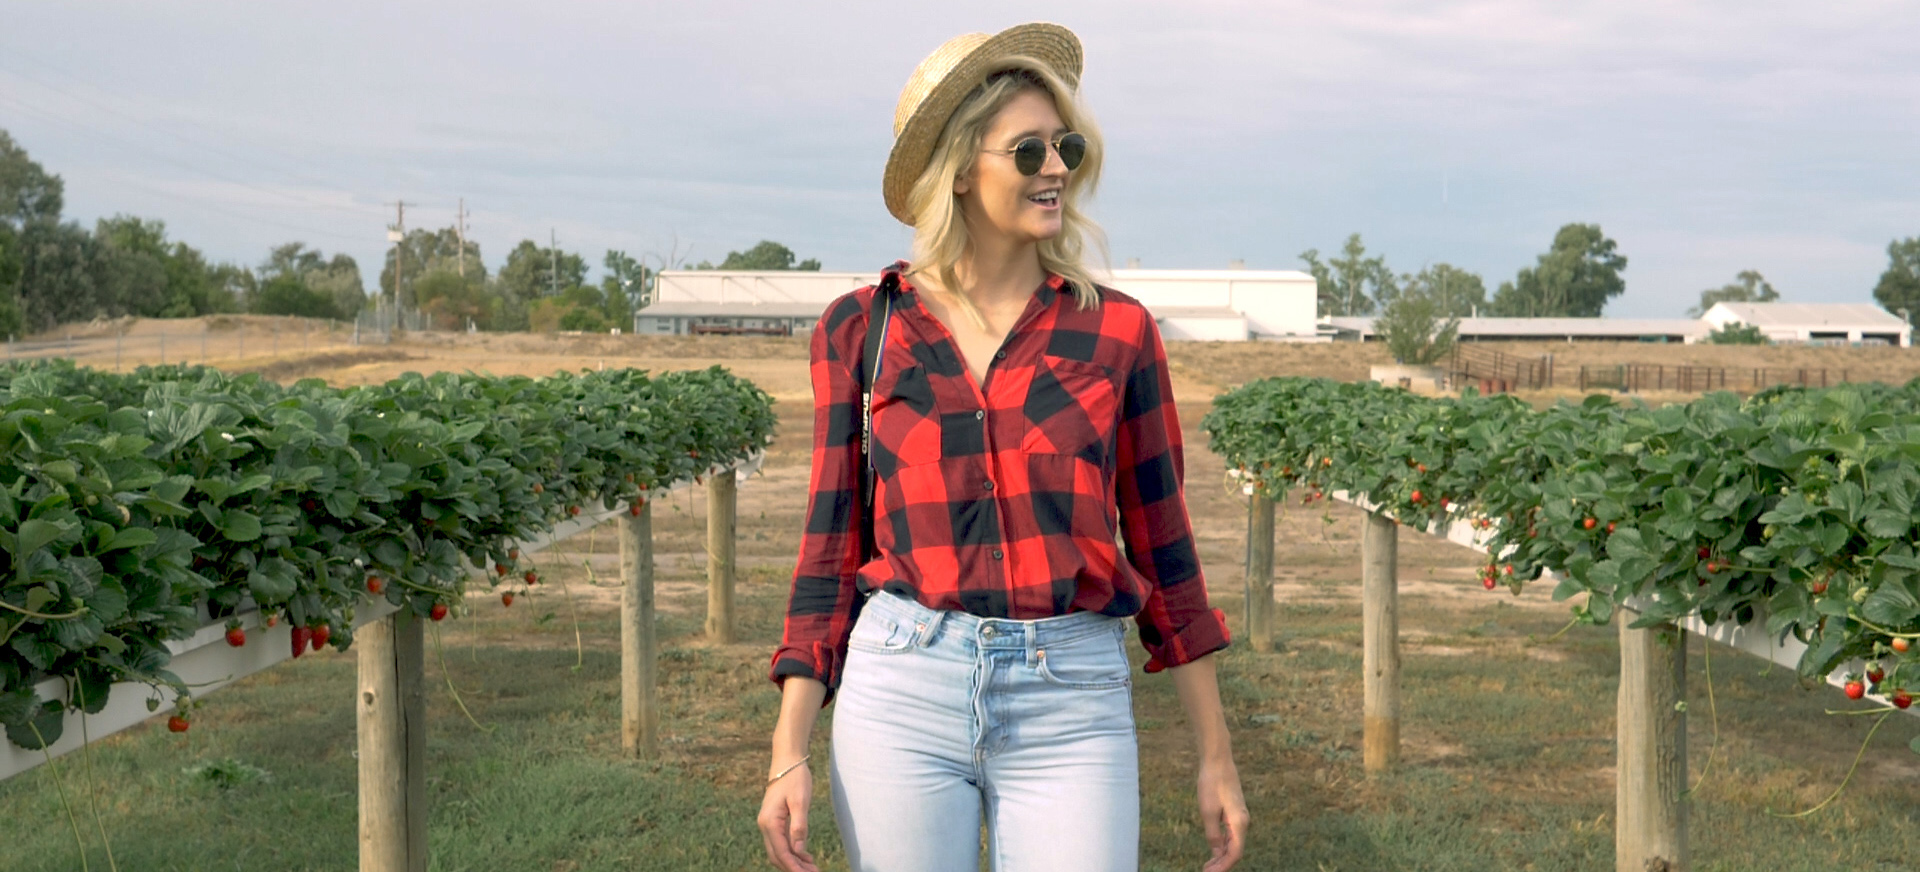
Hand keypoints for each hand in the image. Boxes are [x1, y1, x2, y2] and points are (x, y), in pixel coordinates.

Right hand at [757, 762, 817, 871]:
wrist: (787, 761)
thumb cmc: (795, 778)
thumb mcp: (800, 802)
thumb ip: (799, 827)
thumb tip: (798, 851)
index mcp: (770, 822)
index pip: (781, 852)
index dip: (794, 867)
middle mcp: (765, 825)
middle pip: (777, 856)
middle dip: (793, 868)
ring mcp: (768, 824)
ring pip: (779, 851)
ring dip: (794, 862)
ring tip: (812, 868)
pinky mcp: (774, 821)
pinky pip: (781, 842)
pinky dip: (792, 852)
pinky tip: (806, 857)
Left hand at [1197, 755, 1248, 871]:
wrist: (1218, 761)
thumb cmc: (1212, 784)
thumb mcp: (1207, 811)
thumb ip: (1212, 834)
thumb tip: (1216, 853)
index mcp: (1239, 823)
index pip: (1235, 853)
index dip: (1223, 867)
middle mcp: (1243, 822)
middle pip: (1235, 850)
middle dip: (1222, 864)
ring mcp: (1240, 816)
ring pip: (1234, 843)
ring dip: (1222, 856)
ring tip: (1208, 866)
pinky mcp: (1235, 812)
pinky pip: (1232, 834)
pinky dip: (1223, 844)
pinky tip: (1214, 849)